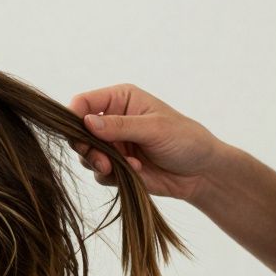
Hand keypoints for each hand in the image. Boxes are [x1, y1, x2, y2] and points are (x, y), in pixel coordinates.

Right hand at [68, 84, 226, 201]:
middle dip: (86, 147)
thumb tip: (86, 122)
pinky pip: (98, 173)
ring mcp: (113, 144)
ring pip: (86, 154)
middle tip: (101, 160)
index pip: (84, 102)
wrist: (201, 172)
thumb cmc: (185, 140)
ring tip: (118, 168)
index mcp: (120, 100)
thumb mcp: (154, 128)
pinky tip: (135, 171)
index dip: (74, 116)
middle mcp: (112, 120)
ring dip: (98, 163)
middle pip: (79, 131)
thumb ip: (119, 126)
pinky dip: (111, 176)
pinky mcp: (115, 166)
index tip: (78, 134)